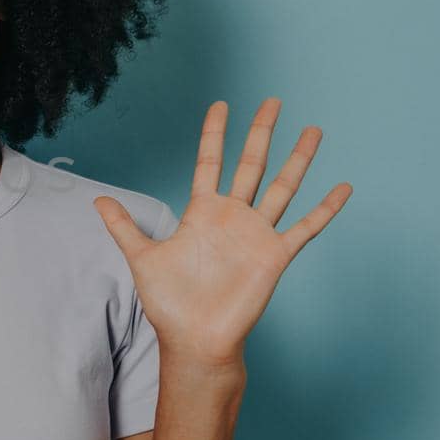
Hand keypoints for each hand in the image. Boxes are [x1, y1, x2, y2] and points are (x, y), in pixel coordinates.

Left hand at [93, 97, 351, 369]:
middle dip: (261, 132)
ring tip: (313, 130)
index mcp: (202, 213)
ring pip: (283, 187)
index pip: (210, 162)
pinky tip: (343, 187)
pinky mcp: (275, 255)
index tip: (222, 104)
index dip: (215, 134)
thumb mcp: (141, 258)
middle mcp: (232, 217)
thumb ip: (123, 227)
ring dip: (299, 159)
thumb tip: (96, 200)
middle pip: (251, 164)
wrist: (194, 339)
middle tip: (273, 100)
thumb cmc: (169, 303)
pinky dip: (325, 208)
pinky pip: (306, 228)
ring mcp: (256, 234)